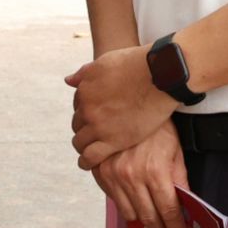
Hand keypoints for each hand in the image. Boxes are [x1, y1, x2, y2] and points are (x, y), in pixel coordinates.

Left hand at [66, 45, 176, 167]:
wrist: (159, 75)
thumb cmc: (136, 65)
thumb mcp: (104, 63)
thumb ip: (85, 74)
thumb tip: (68, 81)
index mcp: (84, 90)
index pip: (78, 107)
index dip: (86, 112)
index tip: (94, 117)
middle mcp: (87, 109)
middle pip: (78, 125)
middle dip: (84, 129)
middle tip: (94, 135)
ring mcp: (99, 126)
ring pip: (80, 142)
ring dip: (83, 146)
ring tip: (88, 151)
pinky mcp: (113, 141)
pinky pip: (91, 156)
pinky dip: (86, 162)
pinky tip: (87, 164)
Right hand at [88, 119, 191, 227]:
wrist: (129, 104)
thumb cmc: (158, 128)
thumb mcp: (176, 153)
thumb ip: (180, 181)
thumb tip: (186, 208)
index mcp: (155, 172)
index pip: (169, 213)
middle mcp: (132, 177)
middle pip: (149, 218)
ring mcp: (113, 175)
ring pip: (130, 213)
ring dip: (144, 219)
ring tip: (155, 220)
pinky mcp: (101, 172)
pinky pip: (114, 200)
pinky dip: (127, 204)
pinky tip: (137, 201)